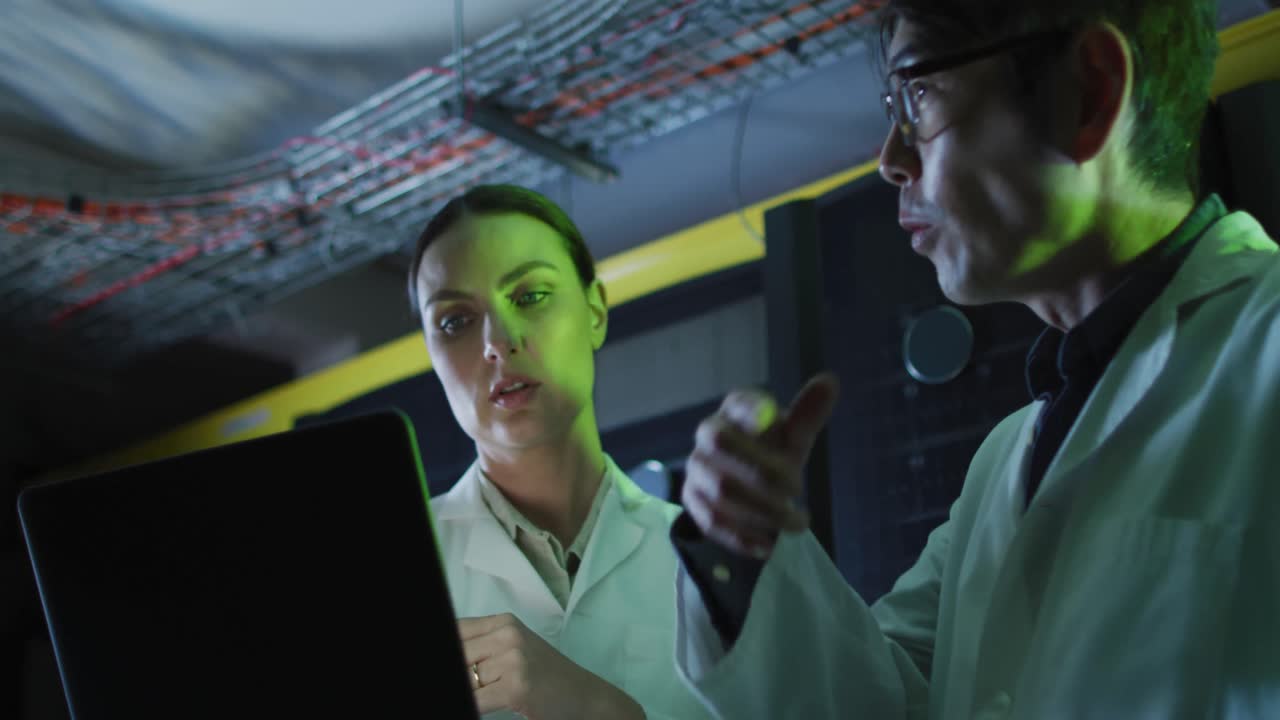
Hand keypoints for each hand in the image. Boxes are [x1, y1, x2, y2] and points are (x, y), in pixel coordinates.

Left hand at [460, 613, 644, 719]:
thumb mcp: (513, 649)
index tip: (465, 668)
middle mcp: (507, 634)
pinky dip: (476, 705)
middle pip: (459, 654)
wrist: (584, 695)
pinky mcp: (516, 686)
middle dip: (463, 673)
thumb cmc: (546, 676)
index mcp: (503, 622)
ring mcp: (513, 659)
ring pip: (465, 679)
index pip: (457, 630)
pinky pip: (476, 700)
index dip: (454, 651)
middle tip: (477, 682)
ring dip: (473, 690)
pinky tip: (487, 705)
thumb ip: (482, 647)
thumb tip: (457, 655)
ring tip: (492, 693)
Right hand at [682, 372, 839, 557]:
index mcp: (736, 410)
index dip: (751, 411)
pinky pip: (712, 520)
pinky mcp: (692, 500)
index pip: (739, 403)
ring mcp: (697, 468)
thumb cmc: (770, 453)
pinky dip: (742, 536)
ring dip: (764, 510)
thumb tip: (830, 382)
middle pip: (721, 443)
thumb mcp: (792, 437)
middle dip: (764, 471)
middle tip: (800, 491)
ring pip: (722, 489)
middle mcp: (708, 434)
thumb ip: (807, 414)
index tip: (772, 422)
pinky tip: (769, 545)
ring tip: (798, 524)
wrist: (742, 485)